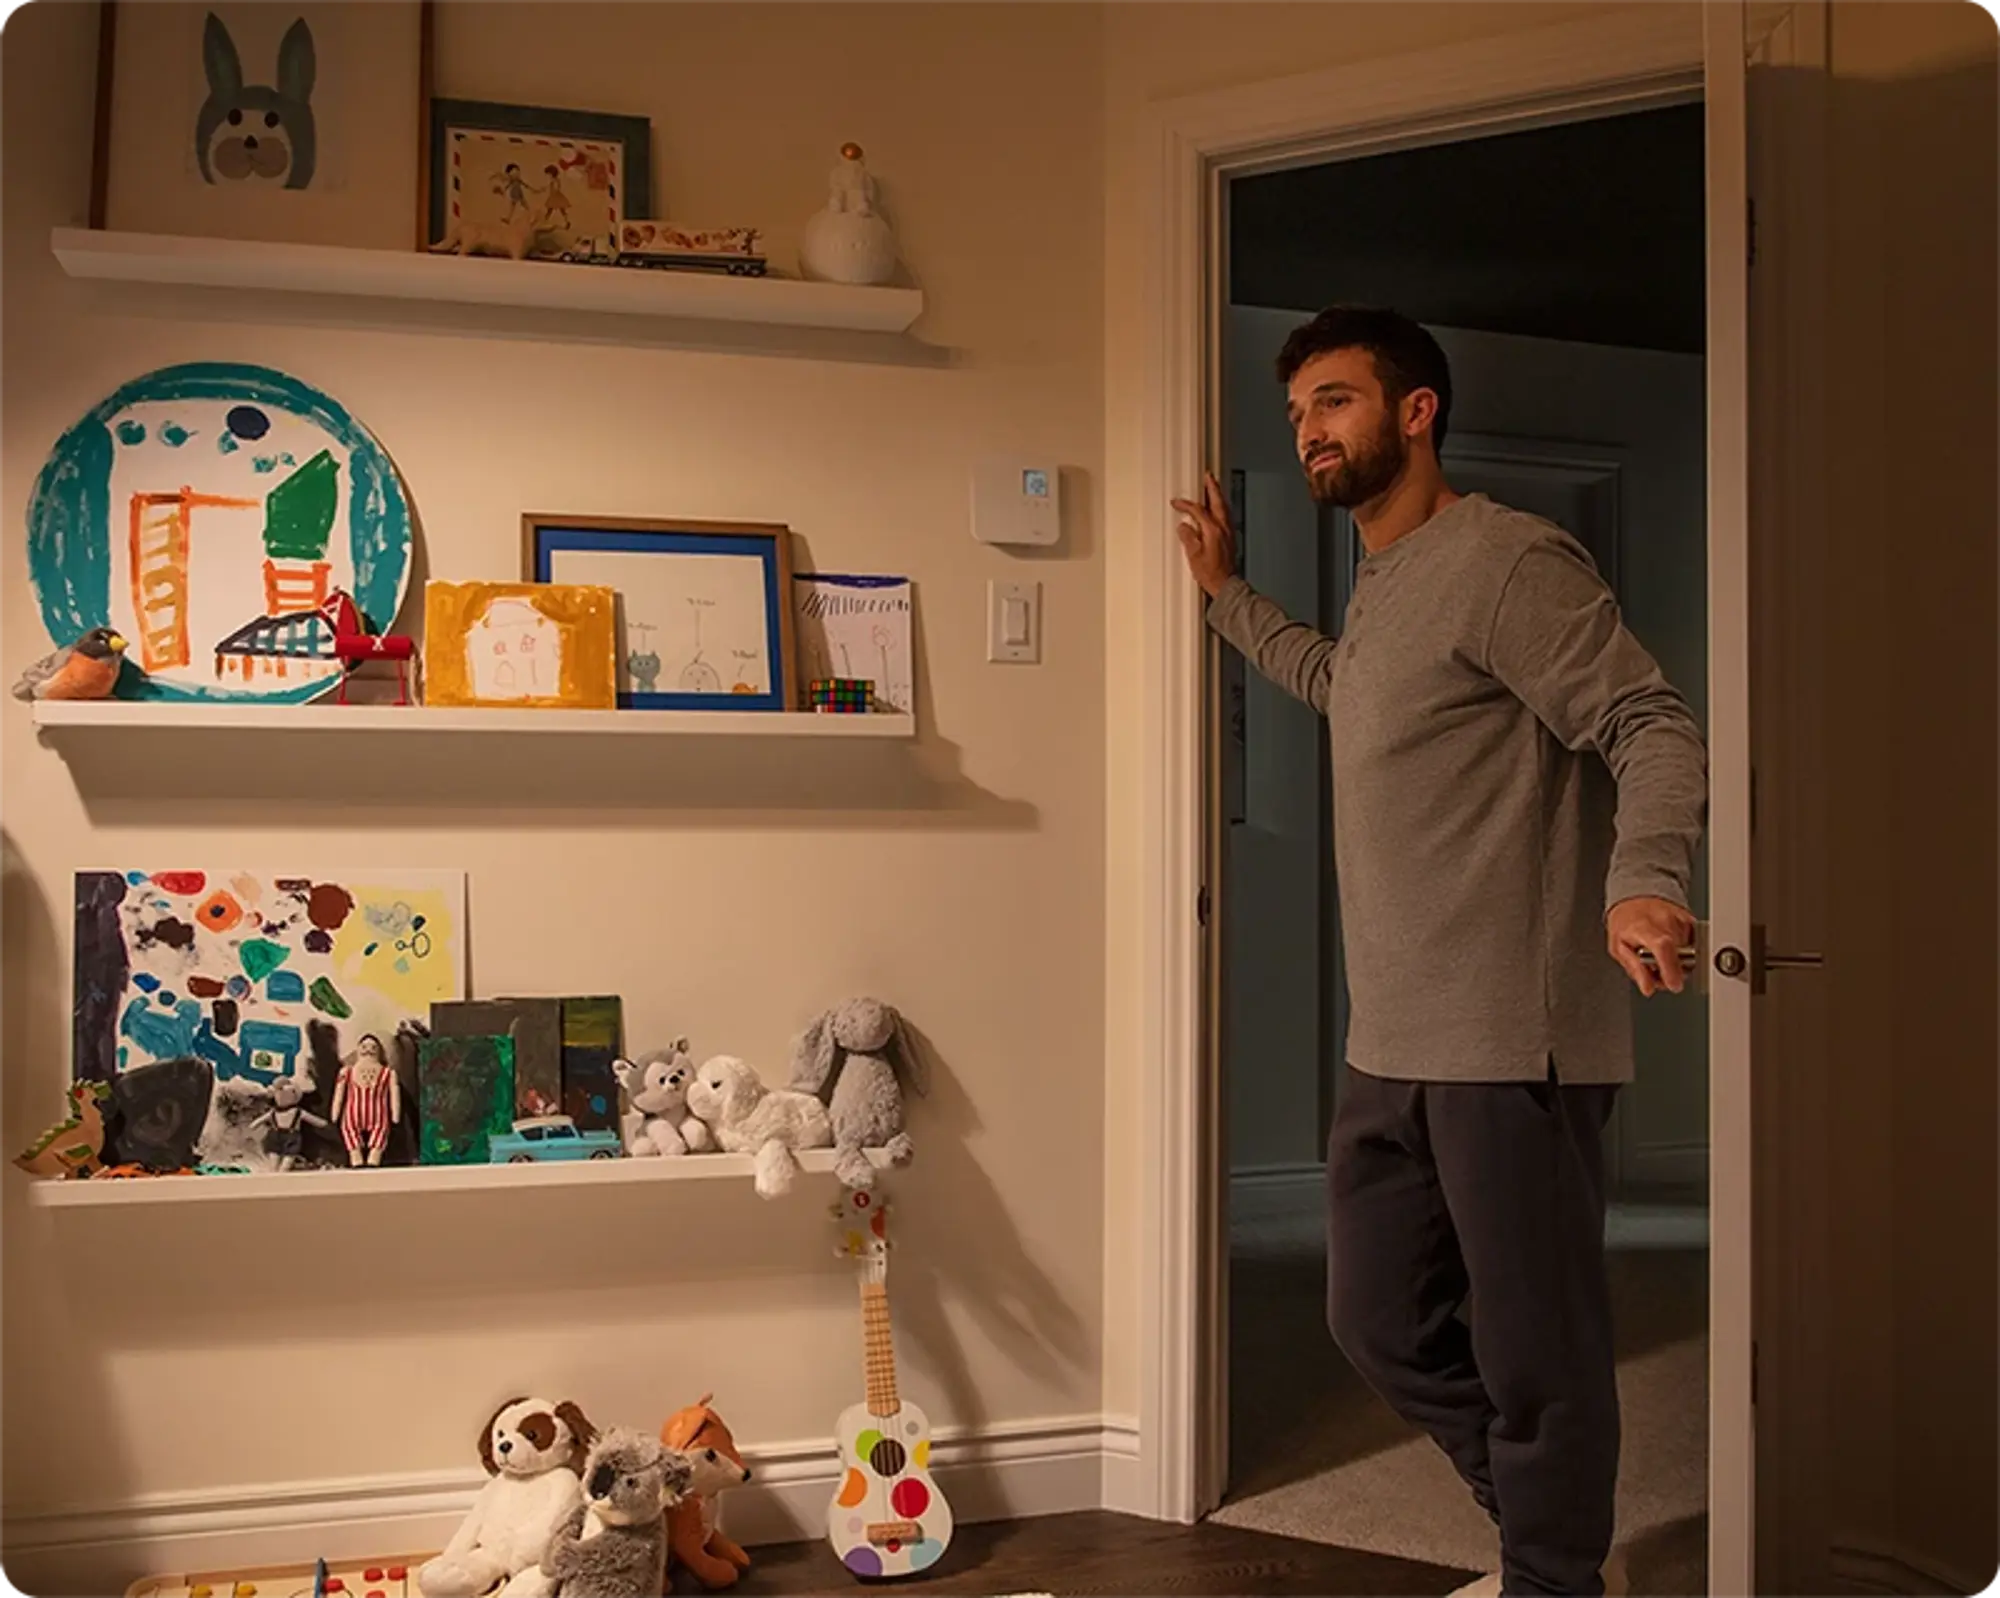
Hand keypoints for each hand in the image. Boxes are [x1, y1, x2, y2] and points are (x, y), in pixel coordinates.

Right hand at [1171, 470, 1237, 596]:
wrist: (1225, 584)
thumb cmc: (1209, 573)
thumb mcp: (1193, 556)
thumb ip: (1188, 538)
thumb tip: (1184, 526)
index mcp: (1212, 530)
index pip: (1198, 511)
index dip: (1186, 505)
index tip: (1176, 503)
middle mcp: (1223, 528)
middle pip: (1218, 502)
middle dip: (1212, 488)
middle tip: (1207, 476)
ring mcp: (1228, 531)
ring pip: (1224, 507)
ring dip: (1218, 495)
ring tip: (1212, 487)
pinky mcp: (1230, 537)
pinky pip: (1226, 515)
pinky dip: (1221, 506)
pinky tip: (1217, 507)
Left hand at [1607, 896, 1695, 995]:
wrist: (1635, 901)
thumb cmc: (1625, 923)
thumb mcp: (1618, 948)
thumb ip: (1634, 969)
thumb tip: (1648, 988)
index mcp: (1644, 928)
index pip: (1663, 947)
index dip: (1670, 969)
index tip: (1673, 985)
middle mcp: (1666, 921)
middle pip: (1679, 957)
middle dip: (1670, 972)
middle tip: (1656, 969)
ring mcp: (1681, 920)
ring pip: (1687, 955)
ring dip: (1676, 962)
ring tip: (1660, 955)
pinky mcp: (1692, 922)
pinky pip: (1693, 946)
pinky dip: (1683, 953)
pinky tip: (1670, 948)